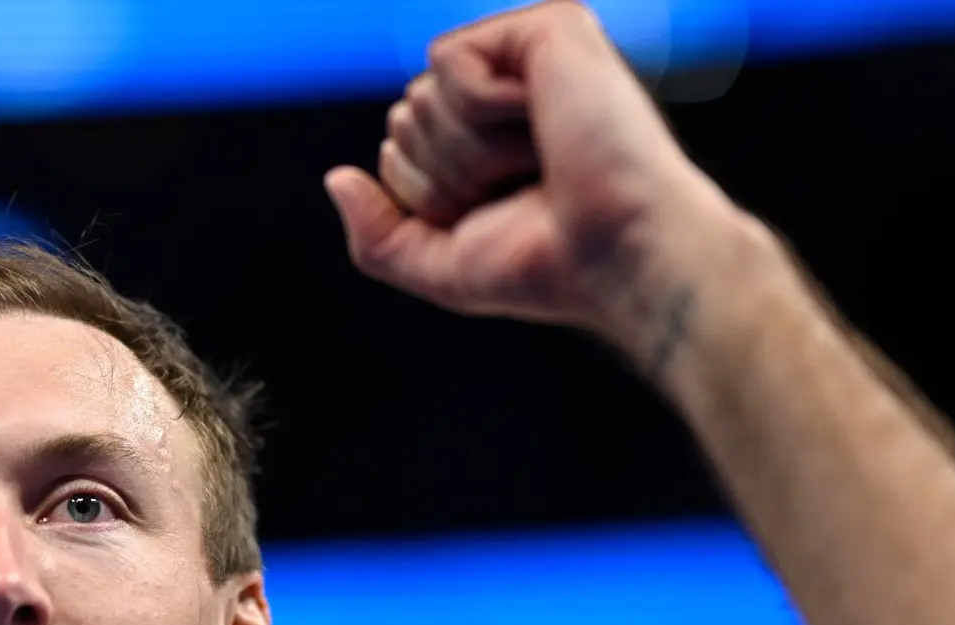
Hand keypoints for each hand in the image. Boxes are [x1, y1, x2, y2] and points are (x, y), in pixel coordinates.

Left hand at [326, 1, 747, 347]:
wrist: (618, 252)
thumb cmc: (551, 263)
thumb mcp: (444, 267)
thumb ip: (379, 235)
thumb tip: (336, 179)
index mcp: (491, 142)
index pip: (400, 150)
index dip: (429, 197)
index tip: (499, 213)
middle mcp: (511, 94)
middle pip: (404, 119)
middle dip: (444, 172)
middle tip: (522, 186)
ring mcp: (530, 58)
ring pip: (421, 95)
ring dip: (469, 148)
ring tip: (542, 157)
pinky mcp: (548, 28)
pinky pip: (448, 60)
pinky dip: (483, 107)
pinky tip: (543, 119)